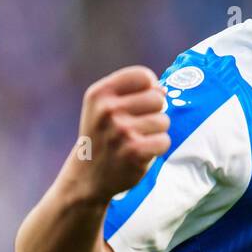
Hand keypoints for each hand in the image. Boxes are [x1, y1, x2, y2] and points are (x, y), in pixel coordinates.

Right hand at [61, 65, 169, 203]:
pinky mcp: (134, 151)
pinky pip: (164, 140)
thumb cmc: (103, 135)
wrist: (87, 175)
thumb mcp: (102, 105)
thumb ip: (131, 91)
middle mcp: (108, 110)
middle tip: (137, 126)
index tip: (141, 101)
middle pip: (157, 98)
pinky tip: (142, 152)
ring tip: (138, 139)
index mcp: (100, 93)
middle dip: (154, 112)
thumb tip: (163, 90)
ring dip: (156, 132)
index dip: (149, 87)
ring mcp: (121, 131)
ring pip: (164, 120)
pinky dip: (158, 147)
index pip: (142, 76)